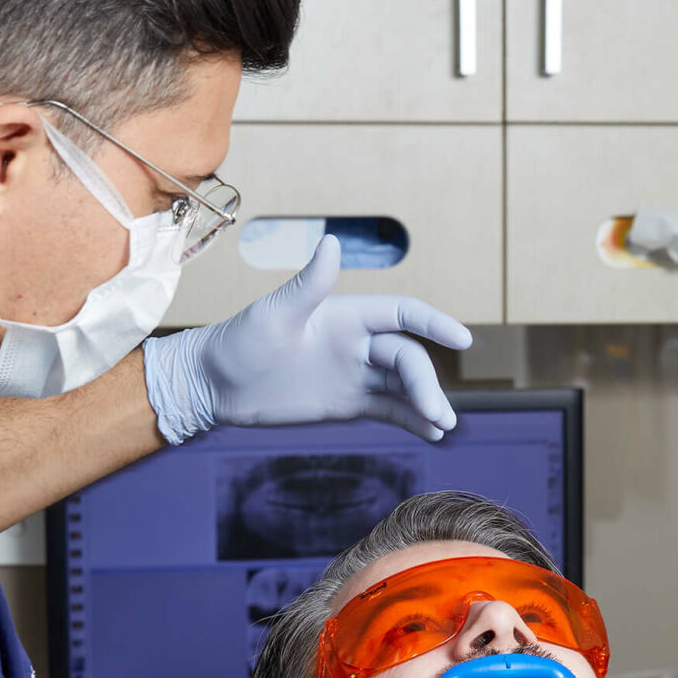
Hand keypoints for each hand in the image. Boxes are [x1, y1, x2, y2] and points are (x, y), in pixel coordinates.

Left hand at [141, 234, 470, 444]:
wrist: (214, 385)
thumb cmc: (239, 341)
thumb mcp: (274, 314)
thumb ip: (308, 284)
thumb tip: (332, 243)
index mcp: (346, 314)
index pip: (402, 314)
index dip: (433, 323)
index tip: (462, 340)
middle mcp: (357, 343)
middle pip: (407, 357)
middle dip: (426, 383)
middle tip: (437, 414)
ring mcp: (354, 374)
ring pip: (403, 386)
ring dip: (426, 402)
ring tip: (443, 426)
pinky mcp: (347, 403)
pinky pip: (388, 410)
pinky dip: (411, 420)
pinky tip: (431, 434)